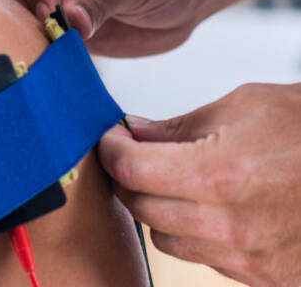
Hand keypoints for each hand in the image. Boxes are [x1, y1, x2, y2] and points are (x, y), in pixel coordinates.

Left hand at [98, 83, 300, 285]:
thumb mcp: (244, 106)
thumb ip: (179, 126)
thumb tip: (133, 132)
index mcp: (219, 174)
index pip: (130, 170)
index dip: (110, 149)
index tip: (110, 136)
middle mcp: (229, 224)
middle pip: (142, 207)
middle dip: (130, 176)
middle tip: (135, 152)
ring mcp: (249, 257)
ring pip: (167, 238)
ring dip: (159, 207)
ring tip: (176, 177)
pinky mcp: (267, 277)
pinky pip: (205, 257)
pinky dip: (195, 231)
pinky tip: (212, 204)